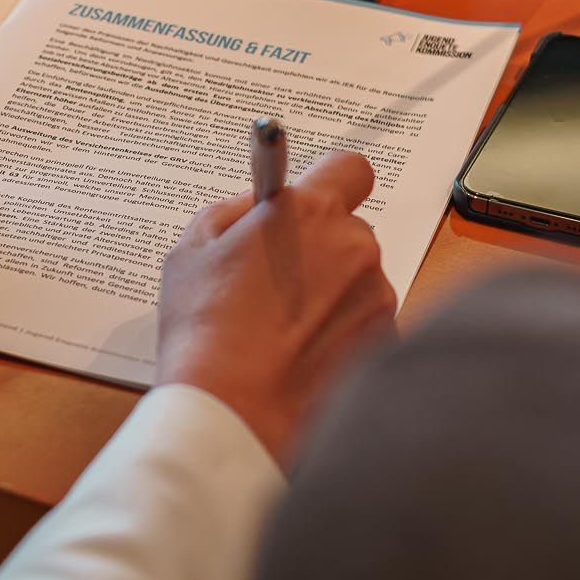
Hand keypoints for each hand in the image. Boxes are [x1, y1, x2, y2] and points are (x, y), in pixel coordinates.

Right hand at [157, 151, 395, 465]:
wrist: (235, 411)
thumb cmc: (206, 330)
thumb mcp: (192, 249)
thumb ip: (234, 211)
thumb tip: (259, 205)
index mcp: (308, 212)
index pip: (349, 167)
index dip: (328, 182)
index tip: (307, 203)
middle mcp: (354, 246)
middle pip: (349, 230)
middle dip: (319, 247)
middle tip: (274, 279)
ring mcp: (376, 296)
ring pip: (359, 279)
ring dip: (331, 293)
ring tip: (282, 328)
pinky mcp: (386, 341)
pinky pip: (366, 323)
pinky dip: (342, 334)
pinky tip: (302, 356)